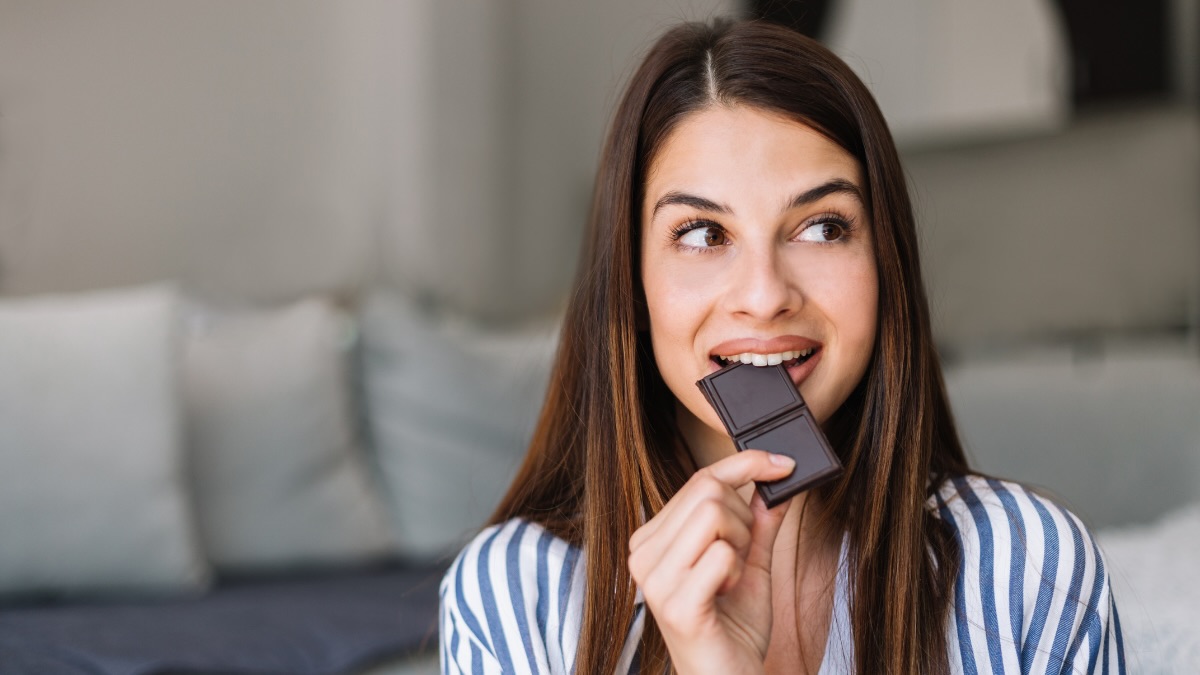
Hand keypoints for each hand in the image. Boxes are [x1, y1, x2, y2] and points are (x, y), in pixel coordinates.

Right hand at [627, 450, 794, 674]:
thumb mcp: (751, 564)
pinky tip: (726, 595)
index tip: (781, 462)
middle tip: (744, 556)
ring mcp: (655, 579)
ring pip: (714, 514)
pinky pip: (723, 554)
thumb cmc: (733, 630)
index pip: (699, 480)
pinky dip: (738, 571)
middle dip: (744, 518)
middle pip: (708, 491)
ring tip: (733, 576)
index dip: (744, 463)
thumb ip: (760, 523)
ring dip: (741, 543)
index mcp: (654, 539)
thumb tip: (775, 481)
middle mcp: (644, 554)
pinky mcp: (675, 603)